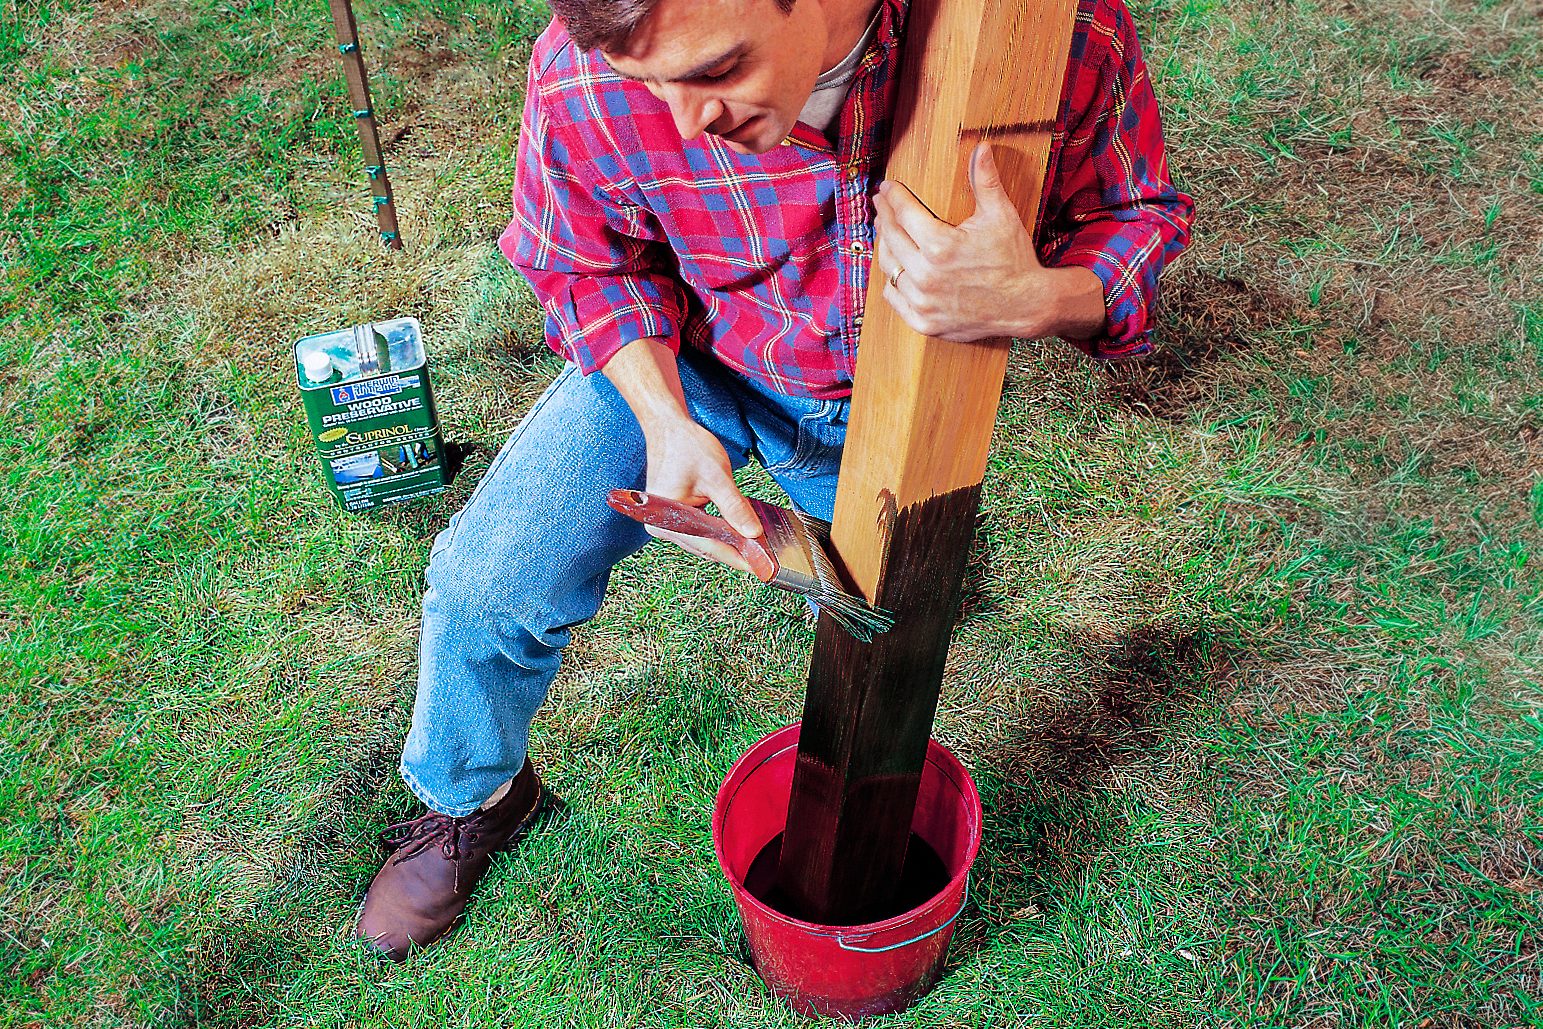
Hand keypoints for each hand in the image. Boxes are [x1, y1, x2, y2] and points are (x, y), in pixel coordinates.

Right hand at [640, 415, 762, 573]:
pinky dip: (719, 532)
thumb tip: (753, 533)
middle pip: (706, 547)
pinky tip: (738, 532)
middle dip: (735, 552)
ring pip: (704, 541)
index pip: (708, 546)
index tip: (760, 567)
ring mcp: (666, 522)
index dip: (737, 557)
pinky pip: (700, 530)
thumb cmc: (686, 446)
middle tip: (764, 558)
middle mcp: (662, 526)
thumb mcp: (717, 477)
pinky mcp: (674, 516)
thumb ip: (735, 508)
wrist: (669, 427)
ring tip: (755, 547)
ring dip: (728, 543)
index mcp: (666, 520)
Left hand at [873, 143, 1094, 341]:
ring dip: (885, 246)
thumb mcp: (1001, 216)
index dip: (893, 196)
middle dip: (884, 216)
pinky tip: (894, 267)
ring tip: (886, 231)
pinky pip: (894, 297)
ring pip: (889, 268)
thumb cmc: (1014, 259)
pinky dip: (892, 281)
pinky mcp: (923, 322)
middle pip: (891, 237)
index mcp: (940, 246)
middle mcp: (925, 276)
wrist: (1026, 306)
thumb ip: (985, 181)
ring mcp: (922, 302)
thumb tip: (981, 148)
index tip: (887, 187)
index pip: (904, 212)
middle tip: (881, 204)